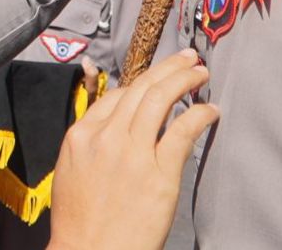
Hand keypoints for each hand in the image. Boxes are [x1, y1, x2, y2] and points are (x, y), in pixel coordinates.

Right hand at [48, 50, 217, 249]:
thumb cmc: (80, 223)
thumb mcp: (72, 172)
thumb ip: (92, 145)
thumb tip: (116, 128)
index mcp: (81, 136)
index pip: (116, 96)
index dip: (142, 83)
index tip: (157, 79)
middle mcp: (106, 137)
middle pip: (141, 88)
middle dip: (168, 67)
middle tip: (187, 58)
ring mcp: (133, 153)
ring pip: (161, 99)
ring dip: (185, 80)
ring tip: (201, 74)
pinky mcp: (159, 173)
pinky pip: (183, 130)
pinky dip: (199, 114)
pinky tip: (210, 110)